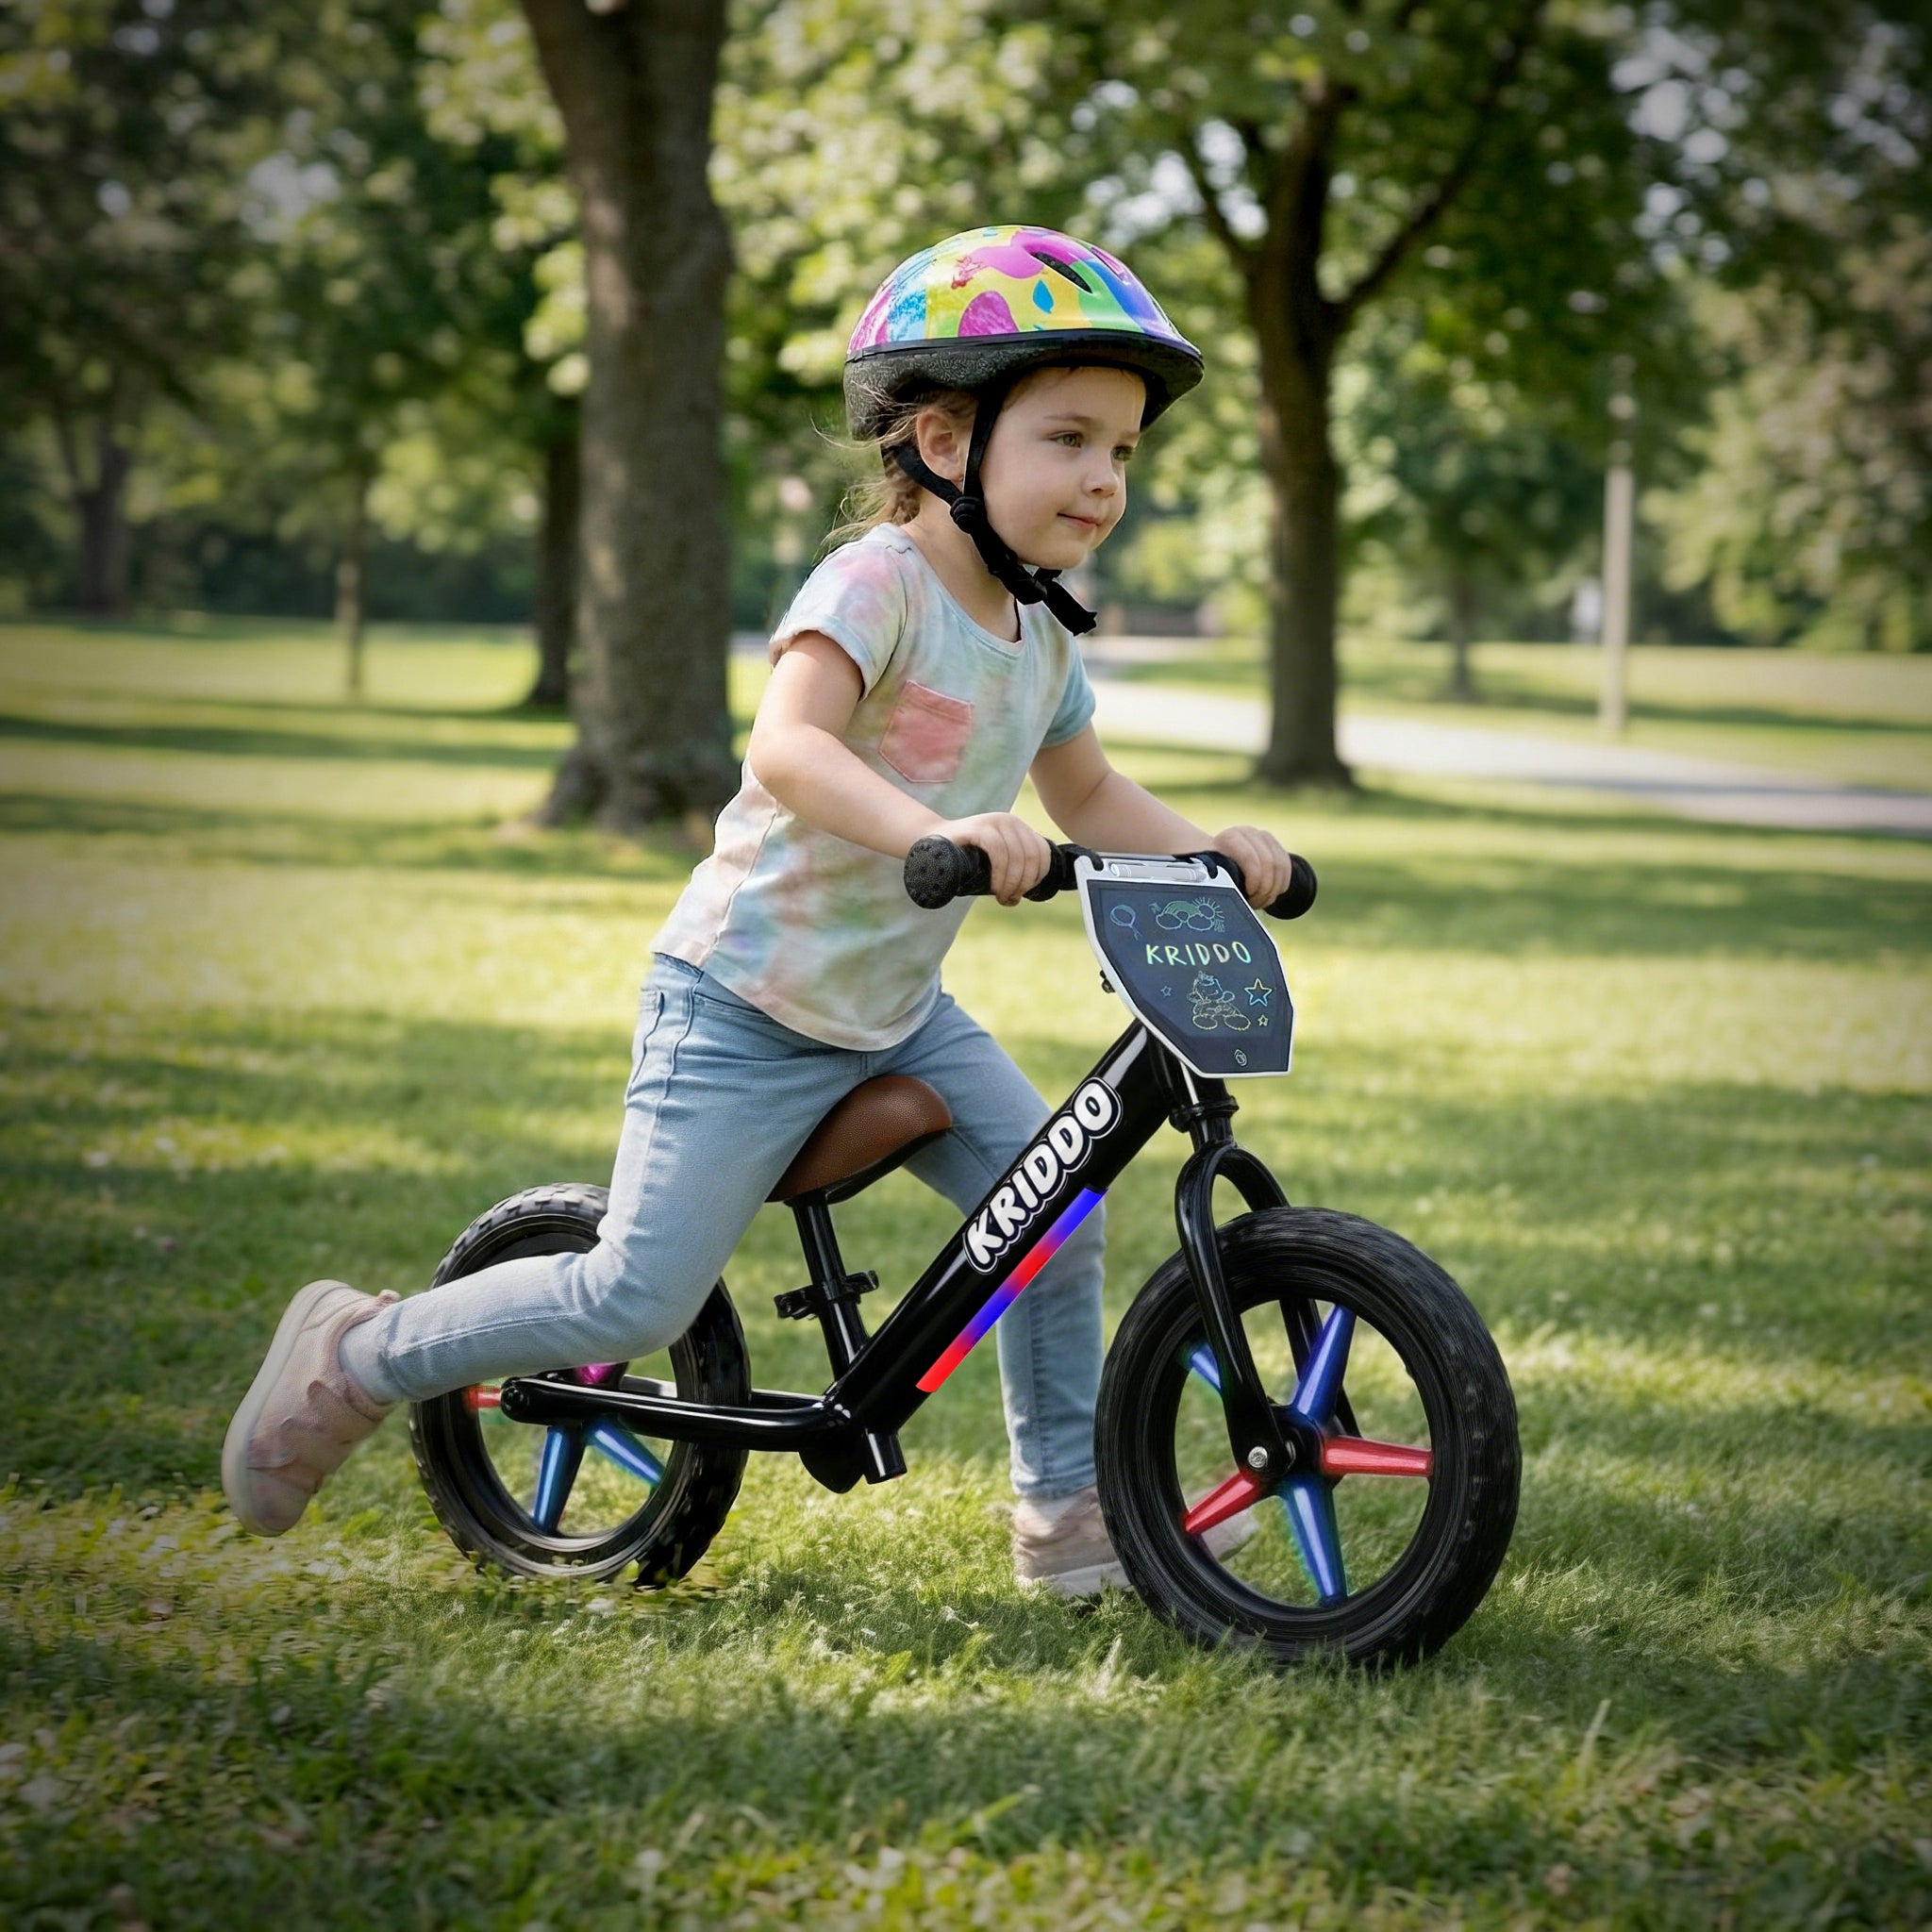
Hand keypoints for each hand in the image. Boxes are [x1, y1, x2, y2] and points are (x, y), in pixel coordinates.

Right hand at [936, 813, 1052, 905]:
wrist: (930, 843)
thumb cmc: (965, 859)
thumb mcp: (995, 861)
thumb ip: (1013, 869)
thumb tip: (1030, 894)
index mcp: (1019, 828)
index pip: (1042, 852)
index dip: (1037, 877)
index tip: (1022, 894)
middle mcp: (1010, 821)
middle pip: (1032, 857)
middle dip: (1023, 884)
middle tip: (1008, 900)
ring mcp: (995, 821)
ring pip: (1018, 857)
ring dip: (1011, 884)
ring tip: (1000, 897)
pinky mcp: (979, 827)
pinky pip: (999, 853)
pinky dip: (1001, 874)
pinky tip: (994, 887)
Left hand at [1212, 825, 1292, 906]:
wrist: (1223, 858)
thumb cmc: (1215, 871)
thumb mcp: (1212, 874)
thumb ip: (1215, 879)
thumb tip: (1219, 892)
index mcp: (1229, 838)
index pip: (1249, 856)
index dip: (1254, 877)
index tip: (1250, 893)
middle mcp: (1248, 833)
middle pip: (1268, 862)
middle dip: (1265, 888)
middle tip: (1256, 902)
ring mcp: (1263, 837)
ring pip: (1280, 865)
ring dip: (1274, 889)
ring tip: (1261, 901)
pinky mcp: (1276, 845)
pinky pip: (1286, 867)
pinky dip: (1281, 885)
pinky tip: (1271, 894)